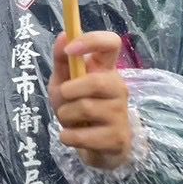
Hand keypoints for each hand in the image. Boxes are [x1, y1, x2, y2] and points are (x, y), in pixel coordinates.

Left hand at [48, 31, 132, 170]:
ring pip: (85, 108)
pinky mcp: (118, 138)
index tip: (70, 49)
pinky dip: (68, 136)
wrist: (97, 148)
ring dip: (66, 116)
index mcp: (106, 70)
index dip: (91, 41)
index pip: (111, 43)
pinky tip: (73, 136)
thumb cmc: (78, 110)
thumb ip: (62, 62)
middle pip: (96, 81)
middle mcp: (118, 88)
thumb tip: (63, 35)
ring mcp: (121, 113)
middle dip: (69, 92)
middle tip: (64, 99)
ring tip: (70, 120)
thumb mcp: (63, 84)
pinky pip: (82, 135)